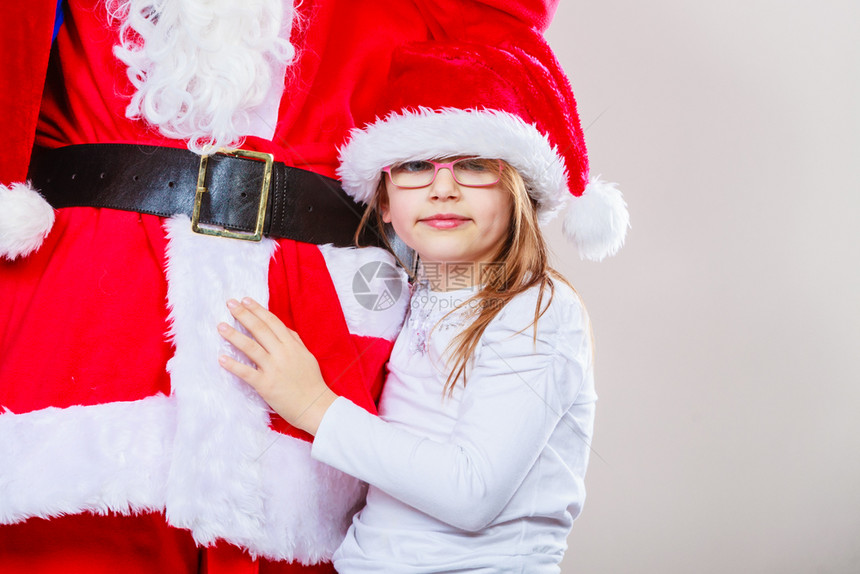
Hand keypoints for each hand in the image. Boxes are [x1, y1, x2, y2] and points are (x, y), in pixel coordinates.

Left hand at [217, 297, 336, 434]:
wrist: (315, 406)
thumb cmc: (311, 382)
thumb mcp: (307, 356)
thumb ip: (295, 341)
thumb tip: (284, 328)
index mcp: (292, 346)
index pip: (273, 322)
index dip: (258, 310)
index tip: (245, 300)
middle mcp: (283, 354)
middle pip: (260, 330)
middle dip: (244, 315)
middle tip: (230, 304)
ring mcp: (274, 369)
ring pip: (251, 348)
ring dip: (235, 336)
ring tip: (221, 326)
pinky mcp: (266, 385)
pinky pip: (247, 373)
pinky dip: (233, 365)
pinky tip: (221, 358)